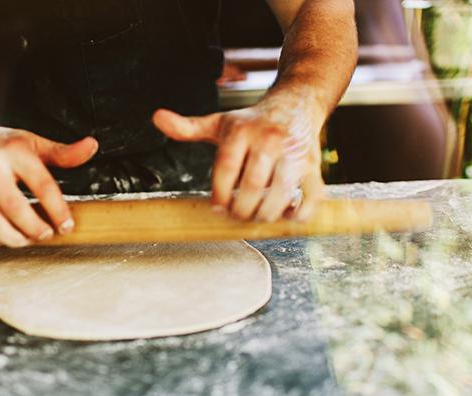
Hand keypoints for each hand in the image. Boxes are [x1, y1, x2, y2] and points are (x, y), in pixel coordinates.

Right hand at [0, 126, 97, 247]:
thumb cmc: (4, 145)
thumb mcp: (35, 144)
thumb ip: (64, 153)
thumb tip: (92, 147)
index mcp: (14, 151)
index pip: (42, 185)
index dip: (57, 210)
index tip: (66, 226)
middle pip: (14, 208)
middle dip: (34, 229)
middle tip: (45, 234)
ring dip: (13, 239)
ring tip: (26, 239)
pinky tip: (0, 238)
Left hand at [153, 101, 323, 221]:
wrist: (297, 103)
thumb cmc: (253, 121)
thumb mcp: (219, 122)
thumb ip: (188, 128)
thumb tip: (157, 118)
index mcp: (242, 131)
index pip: (226, 168)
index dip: (219, 194)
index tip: (217, 208)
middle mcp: (269, 140)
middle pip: (252, 185)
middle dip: (241, 209)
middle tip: (235, 216)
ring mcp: (294, 154)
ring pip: (280, 193)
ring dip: (265, 214)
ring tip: (256, 216)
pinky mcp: (314, 166)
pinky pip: (311, 196)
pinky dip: (299, 214)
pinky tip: (285, 216)